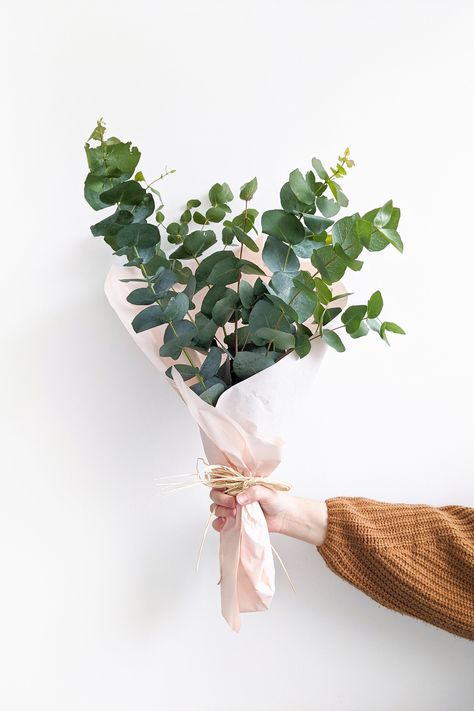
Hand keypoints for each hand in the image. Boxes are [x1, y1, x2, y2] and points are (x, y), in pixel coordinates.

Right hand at [209, 487, 327, 545]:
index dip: (219, 486)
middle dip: (220, 500)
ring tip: (233, 515)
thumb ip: (254, 492)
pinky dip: (218, 524)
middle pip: (215, 495)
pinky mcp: (233, 522)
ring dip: (220, 511)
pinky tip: (223, 525)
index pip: (221, 481)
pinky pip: (219, 523)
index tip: (230, 495)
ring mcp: (232, 509)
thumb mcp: (267, 492)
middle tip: (233, 506)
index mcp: (239, 484)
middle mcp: (233, 495)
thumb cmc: (276, 501)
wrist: (283, 517)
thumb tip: (239, 498)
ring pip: (216, 508)